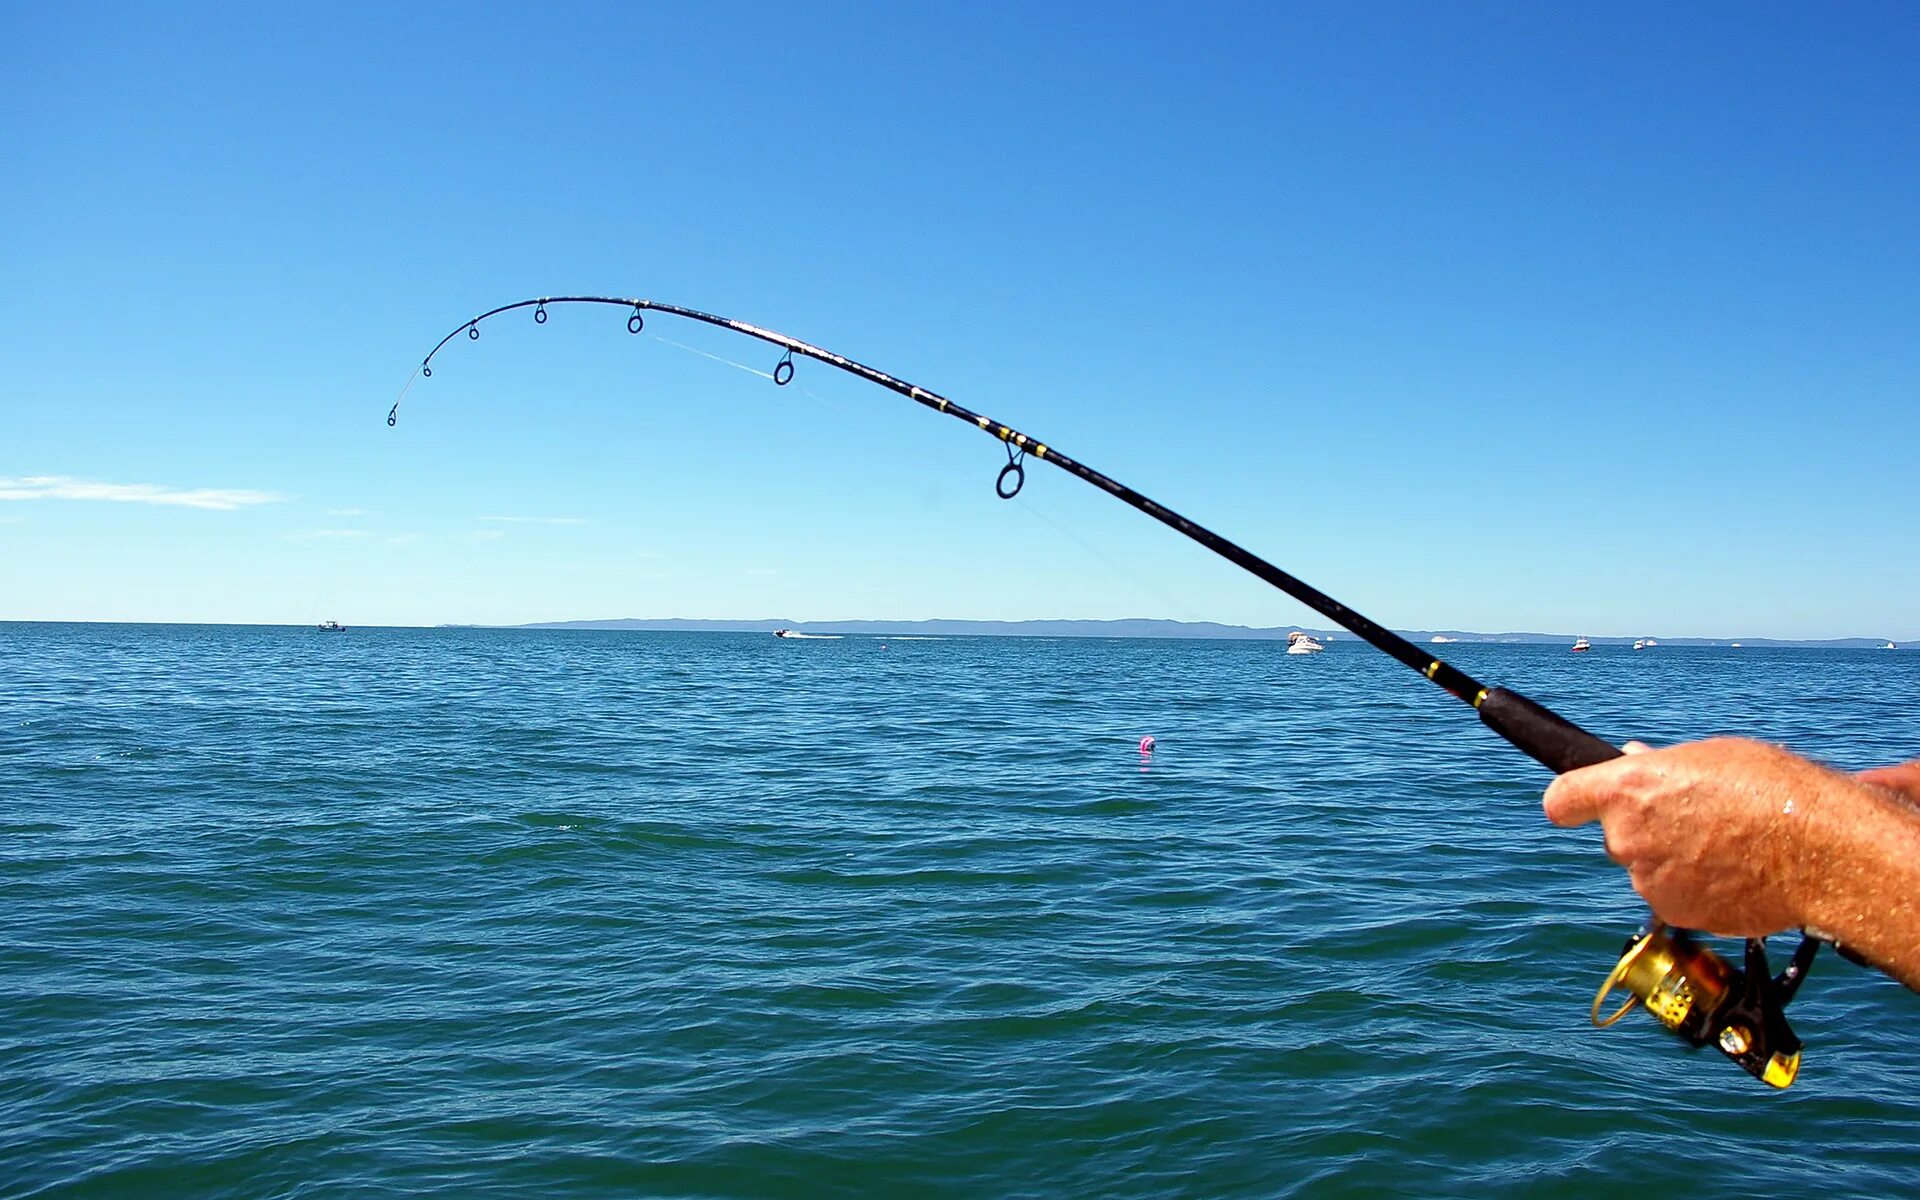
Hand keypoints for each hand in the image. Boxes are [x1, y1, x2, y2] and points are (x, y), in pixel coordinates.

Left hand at [1542, 738, 1834, 936]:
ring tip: (1727, 844)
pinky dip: (1695, 888)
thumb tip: (1632, 760)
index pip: (1562, 798)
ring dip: (1672, 860)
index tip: (1575, 804)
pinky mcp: (1675, 913)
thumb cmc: (1770, 791)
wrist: (1819, 851)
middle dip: (1643, 829)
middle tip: (1692, 818)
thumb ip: (1660, 768)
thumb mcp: (1709, 757)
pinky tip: (1734, 873)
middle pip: (1616, 836)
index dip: (1571, 800)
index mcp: (1626, 790)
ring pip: (1647, 869)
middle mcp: (1627, 837)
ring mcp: (1649, 880)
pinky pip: (1674, 896)